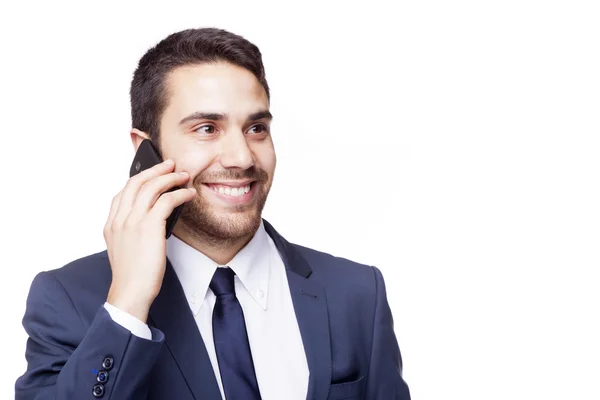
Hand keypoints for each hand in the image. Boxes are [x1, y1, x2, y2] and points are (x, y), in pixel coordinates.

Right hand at [104, 159, 195, 321]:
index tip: (152, 173)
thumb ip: (133, 232)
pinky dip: (180, 193)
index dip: (139, 179)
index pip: (123, 192)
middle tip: (171, 164)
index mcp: (111, 224)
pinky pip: (166, 200)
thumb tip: (155, 219)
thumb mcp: (127, 250)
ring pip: (151, 186)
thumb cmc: (133, 276)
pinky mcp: (148, 226)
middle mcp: (119, 219)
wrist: (130, 292)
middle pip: (136, 182)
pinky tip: (189, 194)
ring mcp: (132, 221)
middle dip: (155, 170)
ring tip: (184, 176)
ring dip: (170, 177)